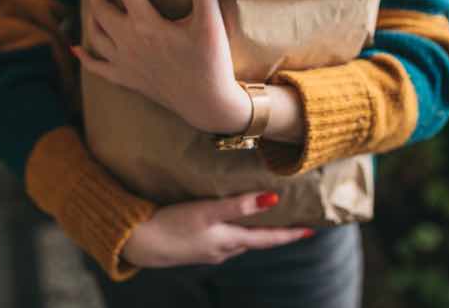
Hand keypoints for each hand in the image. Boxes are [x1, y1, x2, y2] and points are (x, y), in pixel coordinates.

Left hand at [72, 0, 250, 134]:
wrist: (209, 106)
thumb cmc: (212, 63)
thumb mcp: (209, 23)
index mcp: (146, 24)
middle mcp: (129, 42)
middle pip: (101, 7)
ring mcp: (125, 63)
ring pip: (97, 32)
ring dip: (89, 11)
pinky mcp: (128, 80)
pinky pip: (99, 67)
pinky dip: (86, 56)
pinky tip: (76, 48)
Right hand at [122, 191, 313, 267]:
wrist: (137, 242)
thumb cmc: (171, 225)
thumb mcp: (207, 212)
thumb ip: (239, 205)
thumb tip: (273, 199)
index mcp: (229, 241)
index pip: (268, 239)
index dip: (290, 234)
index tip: (311, 231)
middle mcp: (223, 249)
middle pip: (257, 241)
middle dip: (276, 233)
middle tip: (295, 224)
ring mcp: (208, 250)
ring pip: (240, 240)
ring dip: (255, 232)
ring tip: (267, 219)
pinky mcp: (195, 247)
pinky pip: (223, 239)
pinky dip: (235, 230)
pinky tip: (229, 222)